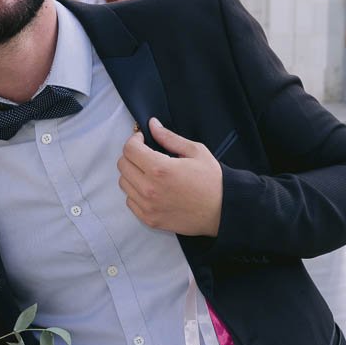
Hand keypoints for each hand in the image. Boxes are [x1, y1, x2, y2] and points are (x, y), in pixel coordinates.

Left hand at [118, 118, 222, 236]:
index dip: (134, 140)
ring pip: (124, 183)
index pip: (129, 149)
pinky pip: (130, 201)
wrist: (223, 211)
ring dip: (132, 173)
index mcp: (160, 169)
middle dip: (132, 155)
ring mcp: (148, 206)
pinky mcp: (149, 219)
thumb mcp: (195, 151)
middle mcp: (149, 188)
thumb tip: (153, 125)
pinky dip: (136, 192)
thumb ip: (169, 137)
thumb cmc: (212, 181)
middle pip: (122, 165)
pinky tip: (151, 188)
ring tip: (148, 172)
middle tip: (145, 154)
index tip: (142, 139)